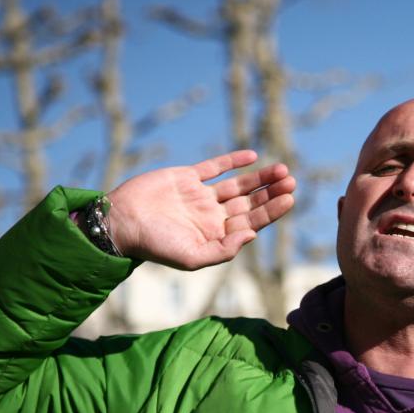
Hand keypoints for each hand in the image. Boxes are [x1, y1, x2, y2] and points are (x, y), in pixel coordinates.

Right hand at [106, 150, 294, 269]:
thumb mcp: (191, 257)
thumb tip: (252, 235)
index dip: (272, 211)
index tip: (290, 198)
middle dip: (271, 193)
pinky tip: (252, 155)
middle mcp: (211, 216)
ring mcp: (200, 196)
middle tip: (292, 181)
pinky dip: (232, 161)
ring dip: (259, 177)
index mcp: (215, 235)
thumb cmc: (154, 246)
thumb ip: (224, 250)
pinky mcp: (186, 177)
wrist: (122, 222)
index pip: (252, 222)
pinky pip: (214, 167)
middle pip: (250, 202)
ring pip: (238, 185)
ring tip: (281, 169)